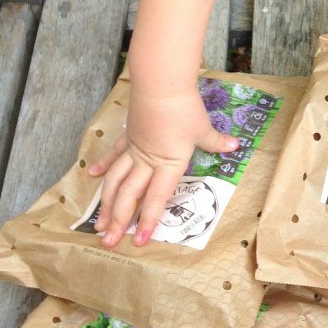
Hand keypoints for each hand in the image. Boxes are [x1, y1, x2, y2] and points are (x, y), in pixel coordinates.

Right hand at [88, 84, 238, 248]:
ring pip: (115, 180)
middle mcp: (147, 161)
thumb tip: (235, 146)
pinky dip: (102, 165)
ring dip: (106, 202)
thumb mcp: (203, 128)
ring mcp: (134, 149)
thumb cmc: (184, 108)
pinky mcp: (127, 135)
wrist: (161, 85)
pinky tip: (92, 176)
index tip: (140, 241)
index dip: (149, 221)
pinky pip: (113, 154)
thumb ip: (217, 142)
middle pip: (129, 195)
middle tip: (108, 242)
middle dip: (119, 220)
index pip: (157, 198)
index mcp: (168, 164)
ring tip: (98, 222)